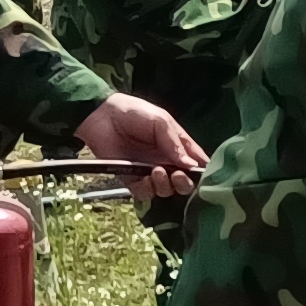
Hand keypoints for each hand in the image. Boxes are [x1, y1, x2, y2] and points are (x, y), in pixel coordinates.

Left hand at [76, 92, 209, 199]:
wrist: (101, 116)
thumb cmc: (135, 113)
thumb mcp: (161, 121)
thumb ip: (175, 143)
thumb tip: (191, 165)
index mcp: (178, 146)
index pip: (196, 162)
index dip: (202, 172)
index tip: (203, 177)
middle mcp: (166, 161)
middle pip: (183, 182)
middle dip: (184, 183)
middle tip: (176, 175)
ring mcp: (149, 172)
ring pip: (165, 190)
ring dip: (165, 185)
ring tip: (156, 171)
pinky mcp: (131, 179)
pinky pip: (144, 193)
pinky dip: (147, 190)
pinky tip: (144, 179)